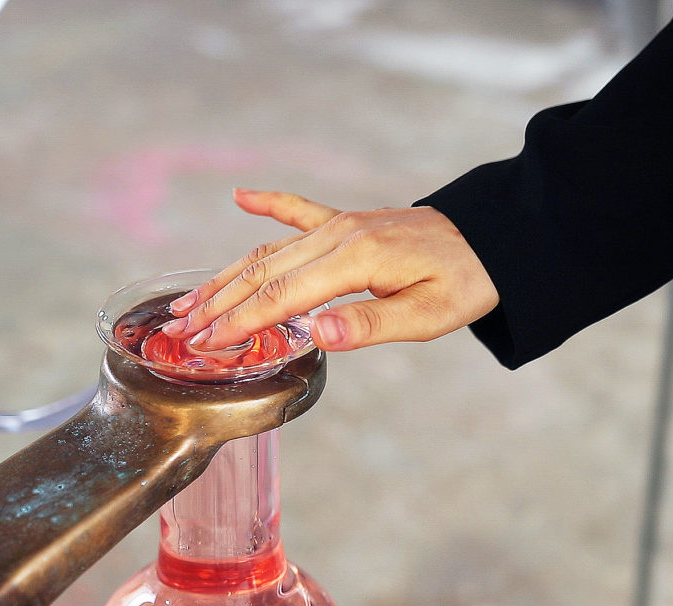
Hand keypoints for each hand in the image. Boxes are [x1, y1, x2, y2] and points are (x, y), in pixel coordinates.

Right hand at [160, 189, 498, 351]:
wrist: (492, 239)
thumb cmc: (464, 282)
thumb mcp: (428, 316)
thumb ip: (370, 323)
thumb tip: (315, 334)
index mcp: (356, 260)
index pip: (281, 296)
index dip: (238, 321)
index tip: (205, 343)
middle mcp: (339, 235)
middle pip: (263, 271)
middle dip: (219, 302)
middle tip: (181, 329)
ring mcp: (341, 223)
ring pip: (270, 249)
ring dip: (227, 273)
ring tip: (190, 297)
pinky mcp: (348, 220)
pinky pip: (299, 210)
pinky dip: (268, 204)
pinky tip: (241, 196)